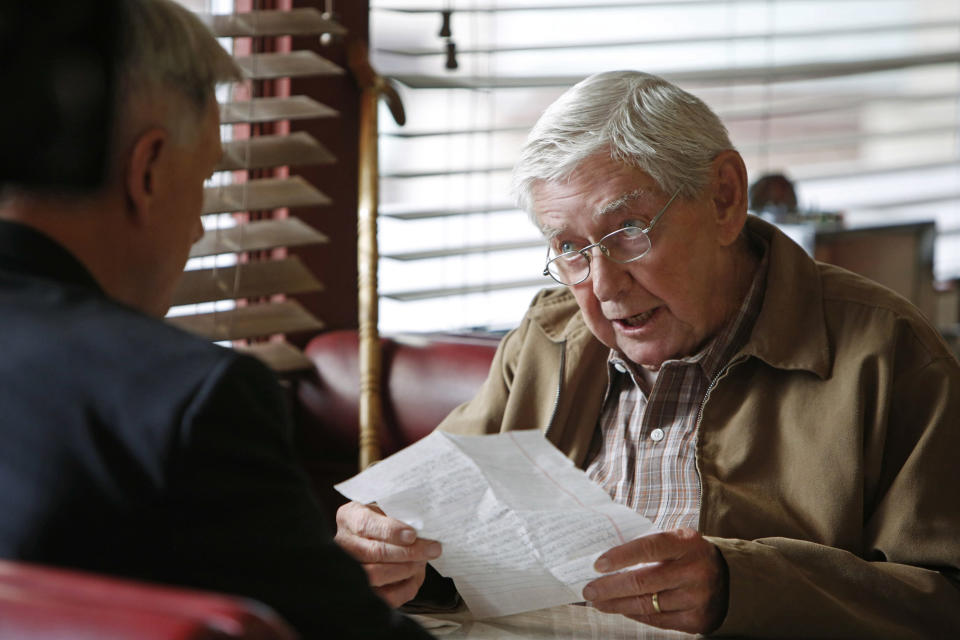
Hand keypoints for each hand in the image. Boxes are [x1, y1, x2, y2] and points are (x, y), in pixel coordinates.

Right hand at [334, 501, 442, 606]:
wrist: (381, 539)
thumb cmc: (387, 524)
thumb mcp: (390, 511)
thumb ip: (401, 517)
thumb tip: (423, 531)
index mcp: (349, 517)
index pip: (365, 524)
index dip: (390, 531)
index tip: (413, 535)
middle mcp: (342, 543)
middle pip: (373, 551)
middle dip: (407, 552)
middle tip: (431, 550)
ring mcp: (347, 568)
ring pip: (374, 575)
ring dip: (405, 569)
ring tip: (421, 562)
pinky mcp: (360, 591)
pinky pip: (382, 596)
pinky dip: (403, 589)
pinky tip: (414, 577)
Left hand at [581, 528, 727, 633]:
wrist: (729, 579)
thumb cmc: (689, 556)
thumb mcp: (676, 541)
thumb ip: (648, 546)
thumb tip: (606, 561)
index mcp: (687, 543)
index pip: (648, 547)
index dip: (620, 556)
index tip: (597, 565)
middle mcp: (694, 570)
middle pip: (643, 581)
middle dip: (610, 587)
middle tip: (589, 590)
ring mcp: (697, 598)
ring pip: (646, 604)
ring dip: (617, 604)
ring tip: (599, 602)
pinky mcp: (697, 620)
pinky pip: (657, 620)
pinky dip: (635, 615)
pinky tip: (621, 609)